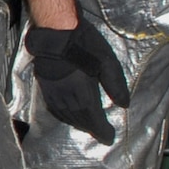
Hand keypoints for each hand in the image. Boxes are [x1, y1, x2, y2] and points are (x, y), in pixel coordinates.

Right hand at [25, 20, 129, 145]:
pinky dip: (62, 115)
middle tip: (100, 134)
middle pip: (79, 118)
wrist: (54, 29)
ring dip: (77, 123)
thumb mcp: (107, 60)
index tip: (109, 138)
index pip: (94, 118)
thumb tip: (124, 104)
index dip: (102, 130)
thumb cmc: (84, 42)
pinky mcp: (44, 84)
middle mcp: (66, 96)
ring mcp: (53, 91)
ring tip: (85, 127)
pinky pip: (53, 107)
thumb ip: (116, 84)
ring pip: (65, 114)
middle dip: (90, 128)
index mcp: (83, 92)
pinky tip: (65, 115)